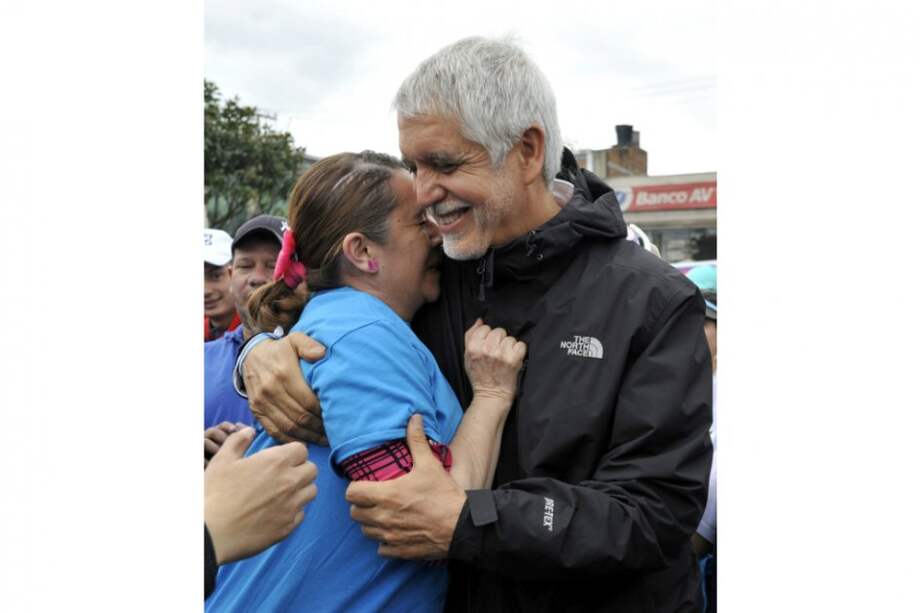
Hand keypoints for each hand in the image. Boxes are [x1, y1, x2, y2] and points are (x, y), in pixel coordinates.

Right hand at [204, 427, 318, 565]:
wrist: (212, 533)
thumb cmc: (215, 493)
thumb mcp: (222, 460)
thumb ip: (238, 441)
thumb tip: (249, 431)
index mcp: (276, 462)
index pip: (302, 450)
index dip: (292, 452)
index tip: (280, 459)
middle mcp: (290, 482)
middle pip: (312, 470)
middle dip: (301, 469)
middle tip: (284, 475)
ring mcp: (291, 505)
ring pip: (311, 491)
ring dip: (301, 489)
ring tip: (283, 492)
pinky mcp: (288, 526)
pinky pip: (301, 514)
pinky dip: (293, 511)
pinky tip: (277, 512)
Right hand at [244, 332, 327, 444]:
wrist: (251, 355)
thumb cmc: (280, 349)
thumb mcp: (295, 339)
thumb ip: (309, 345)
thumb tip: (321, 353)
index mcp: (284, 374)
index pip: (308, 401)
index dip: (322, 412)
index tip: (335, 416)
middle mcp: (271, 390)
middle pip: (299, 416)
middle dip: (318, 427)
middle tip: (334, 432)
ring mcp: (262, 402)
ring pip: (288, 427)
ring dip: (308, 436)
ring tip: (323, 439)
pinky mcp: (256, 411)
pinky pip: (274, 431)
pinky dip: (290, 440)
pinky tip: (304, 442)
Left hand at [346, 415, 465, 559]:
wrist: (462, 526)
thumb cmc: (444, 494)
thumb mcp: (429, 464)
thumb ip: (417, 440)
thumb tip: (414, 418)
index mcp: (386, 495)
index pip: (351, 493)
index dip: (356, 487)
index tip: (366, 485)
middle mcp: (383, 517)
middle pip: (354, 514)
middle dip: (361, 505)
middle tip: (374, 499)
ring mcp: (389, 536)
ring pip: (365, 531)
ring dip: (371, 523)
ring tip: (384, 514)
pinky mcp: (399, 550)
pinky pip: (380, 548)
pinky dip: (384, 541)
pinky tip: (395, 531)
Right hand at [463, 319, 526, 401]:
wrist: (491, 396)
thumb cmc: (479, 376)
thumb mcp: (467, 356)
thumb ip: (470, 336)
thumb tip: (480, 321)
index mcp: (473, 347)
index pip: (485, 328)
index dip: (487, 336)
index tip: (488, 346)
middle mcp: (487, 349)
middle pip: (499, 331)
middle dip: (499, 340)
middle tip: (497, 353)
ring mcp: (501, 354)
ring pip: (510, 338)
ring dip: (509, 347)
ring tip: (504, 358)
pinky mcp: (513, 360)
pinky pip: (520, 345)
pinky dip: (519, 352)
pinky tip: (513, 360)